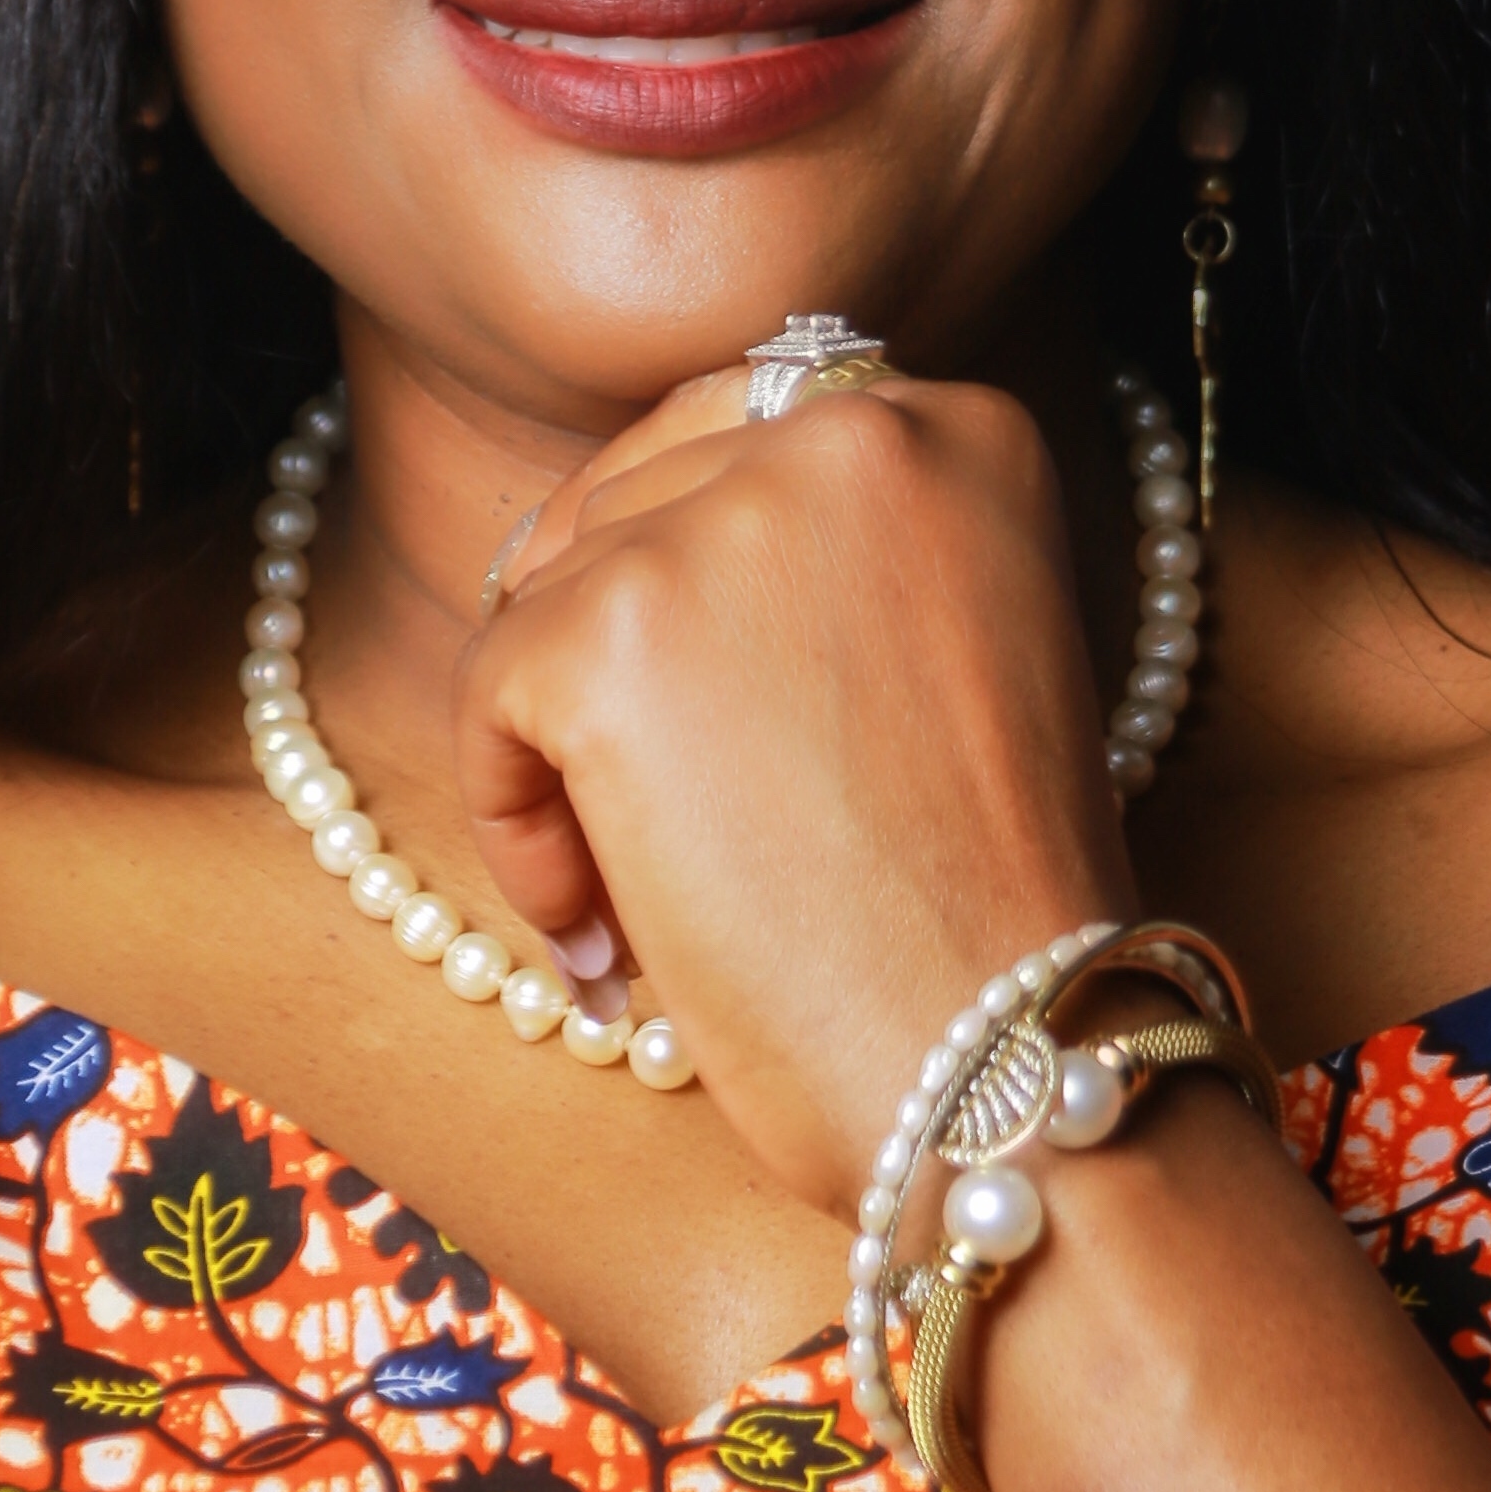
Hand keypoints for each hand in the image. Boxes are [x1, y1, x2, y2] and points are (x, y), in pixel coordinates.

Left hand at [454, 373, 1132, 1214]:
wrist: (1002, 1064)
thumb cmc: (989, 906)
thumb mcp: (960, 653)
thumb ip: (834, 563)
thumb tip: (633, 544)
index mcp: (956, 427)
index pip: (740, 432)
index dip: (688, 561)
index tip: (696, 696)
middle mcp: (851, 431)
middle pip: (634, 499)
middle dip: (617, 649)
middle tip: (654, 807)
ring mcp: (724, 520)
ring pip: (552, 593)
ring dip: (565, 742)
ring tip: (639, 894)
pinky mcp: (608, 630)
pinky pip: (488, 692)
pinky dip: (515, 817)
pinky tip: (600, 927)